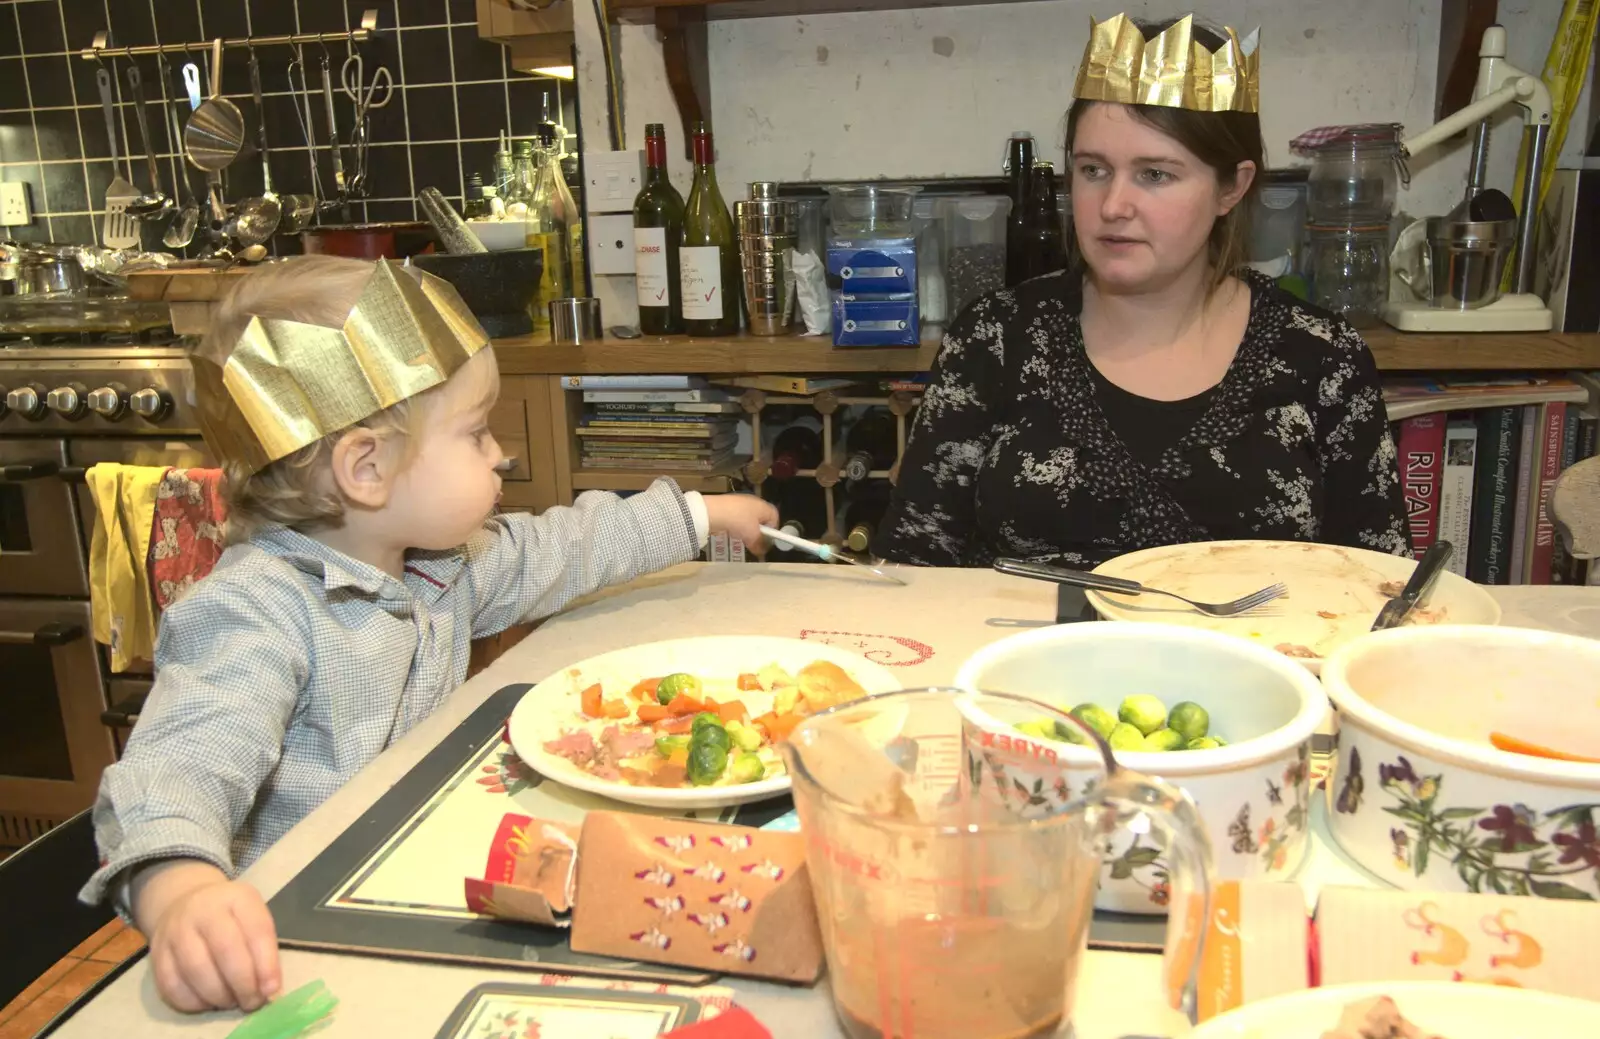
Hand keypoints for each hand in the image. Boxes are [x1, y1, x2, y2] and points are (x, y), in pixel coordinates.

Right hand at [132, 859, 280, 1012]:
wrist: (185, 902)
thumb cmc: (230, 917)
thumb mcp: (253, 918)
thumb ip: (264, 950)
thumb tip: (270, 990)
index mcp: (237, 898)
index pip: (256, 930)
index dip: (266, 964)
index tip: (272, 990)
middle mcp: (203, 909)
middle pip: (225, 949)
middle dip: (243, 984)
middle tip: (252, 1002)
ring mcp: (176, 931)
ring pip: (196, 969)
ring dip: (219, 995)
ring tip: (231, 1001)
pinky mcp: (157, 954)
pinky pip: (172, 985)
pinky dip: (193, 1001)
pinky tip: (208, 1002)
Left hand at [704, 493, 778, 555]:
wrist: (713, 512)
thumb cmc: (739, 521)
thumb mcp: (752, 536)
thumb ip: (759, 544)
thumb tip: (762, 552)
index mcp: (763, 506)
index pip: (775, 517)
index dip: (773, 530)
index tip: (768, 541)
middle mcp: (754, 502)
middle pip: (761, 518)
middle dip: (759, 531)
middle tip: (755, 542)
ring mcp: (740, 503)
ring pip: (748, 519)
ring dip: (747, 529)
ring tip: (742, 538)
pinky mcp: (728, 506)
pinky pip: (737, 518)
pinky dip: (736, 525)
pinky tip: (731, 532)